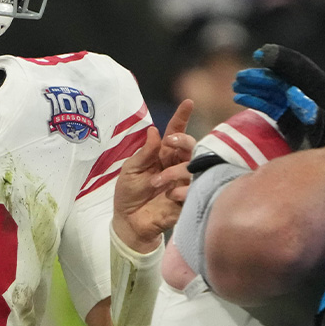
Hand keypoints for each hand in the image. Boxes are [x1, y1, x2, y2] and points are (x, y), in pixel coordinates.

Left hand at [112, 100, 195, 252]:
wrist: (129, 222)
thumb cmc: (129, 193)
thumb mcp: (131, 170)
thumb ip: (144, 152)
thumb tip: (155, 131)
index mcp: (163, 155)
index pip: (175, 133)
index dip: (182, 118)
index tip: (188, 103)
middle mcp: (177, 165)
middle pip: (191, 146)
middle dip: (184, 141)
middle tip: (172, 142)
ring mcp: (184, 182)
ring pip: (195, 166)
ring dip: (176, 172)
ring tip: (157, 183)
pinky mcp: (189, 199)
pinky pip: (195, 190)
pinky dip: (182, 190)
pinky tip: (170, 195)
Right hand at [233, 44, 324, 149]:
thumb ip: (314, 114)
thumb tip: (294, 92)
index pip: (304, 71)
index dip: (283, 61)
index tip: (262, 54)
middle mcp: (315, 98)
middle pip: (285, 80)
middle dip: (262, 75)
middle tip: (241, 76)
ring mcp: (300, 108)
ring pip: (275, 90)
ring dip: (255, 86)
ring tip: (236, 85)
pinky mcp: (289, 118)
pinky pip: (270, 104)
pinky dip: (255, 99)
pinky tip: (240, 97)